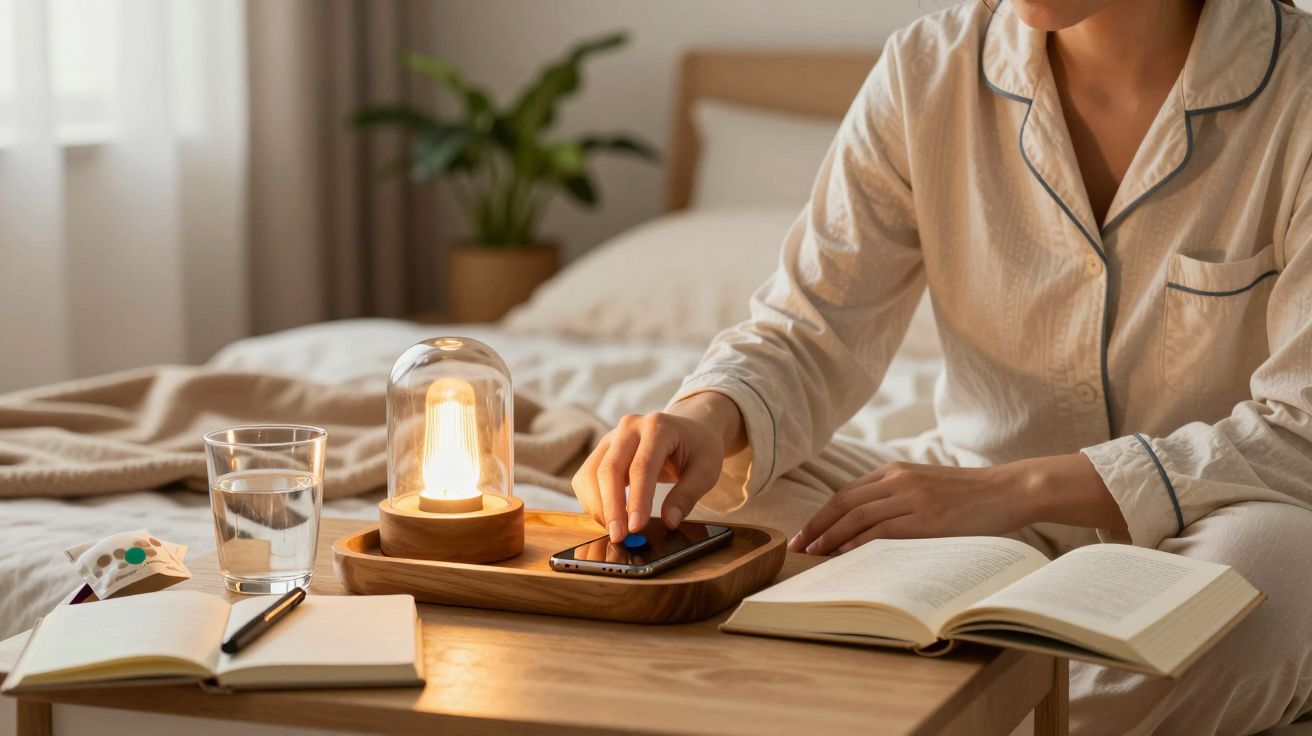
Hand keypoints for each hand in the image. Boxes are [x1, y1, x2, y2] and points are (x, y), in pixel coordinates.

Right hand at [571, 392, 745, 541]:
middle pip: (610, 469)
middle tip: (619, 537)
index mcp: (658, 427)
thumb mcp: (706, 470)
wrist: (689, 429)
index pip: (642, 466)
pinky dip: (592, 501)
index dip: (637, 499)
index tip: (636, 527)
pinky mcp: (602, 450)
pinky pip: (586, 477)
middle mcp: (629, 427)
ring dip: (598, 506)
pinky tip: (609, 516)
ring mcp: (612, 437)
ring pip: (591, 474)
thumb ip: (688, 495)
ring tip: (616, 530)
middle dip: (611, 507)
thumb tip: (670, 521)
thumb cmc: (698, 448)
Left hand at [789, 453, 1122, 555]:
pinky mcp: (929, 518)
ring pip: (859, 517)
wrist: (1011, 489)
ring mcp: (914, 498)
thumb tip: (865, 527)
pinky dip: (861, 543)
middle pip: (844, 503)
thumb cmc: (970, 495)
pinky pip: (885, 531)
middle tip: (798, 547)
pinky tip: (846, 555)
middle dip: (817, 527)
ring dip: (832, 537)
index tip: (804, 533)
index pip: (846, 493)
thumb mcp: (927, 487)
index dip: (821, 514)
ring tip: (815, 555)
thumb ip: (897, 497)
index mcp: (897, 471)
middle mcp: (900, 480)